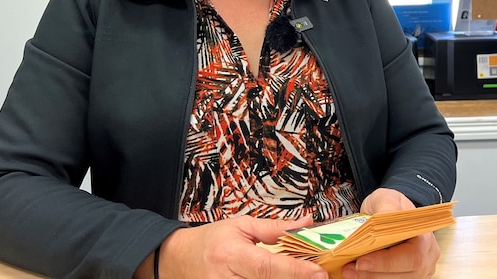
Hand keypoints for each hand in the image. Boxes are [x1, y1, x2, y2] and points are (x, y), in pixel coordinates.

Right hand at [147, 215, 329, 278]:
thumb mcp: (241, 226)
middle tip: (315, 275)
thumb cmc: (210, 241)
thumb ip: (275, 228)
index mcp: (231, 256)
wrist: (177, 260)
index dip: (296, 271)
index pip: (269, 266)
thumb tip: (306, 223)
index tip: (319, 274)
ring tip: (297, 275)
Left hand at [341, 189, 439, 278]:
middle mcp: (427, 257)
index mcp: (425, 236)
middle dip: (374, 274)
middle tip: (349, 269)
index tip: (361, 262)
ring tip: (349, 272)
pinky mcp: (409, 277)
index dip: (387, 262)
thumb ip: (386, 207)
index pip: (412, 255)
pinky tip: (358, 274)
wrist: (393, 212)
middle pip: (405, 274)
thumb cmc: (391, 206)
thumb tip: (383, 217)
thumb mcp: (387, 198)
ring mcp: (421, 271)